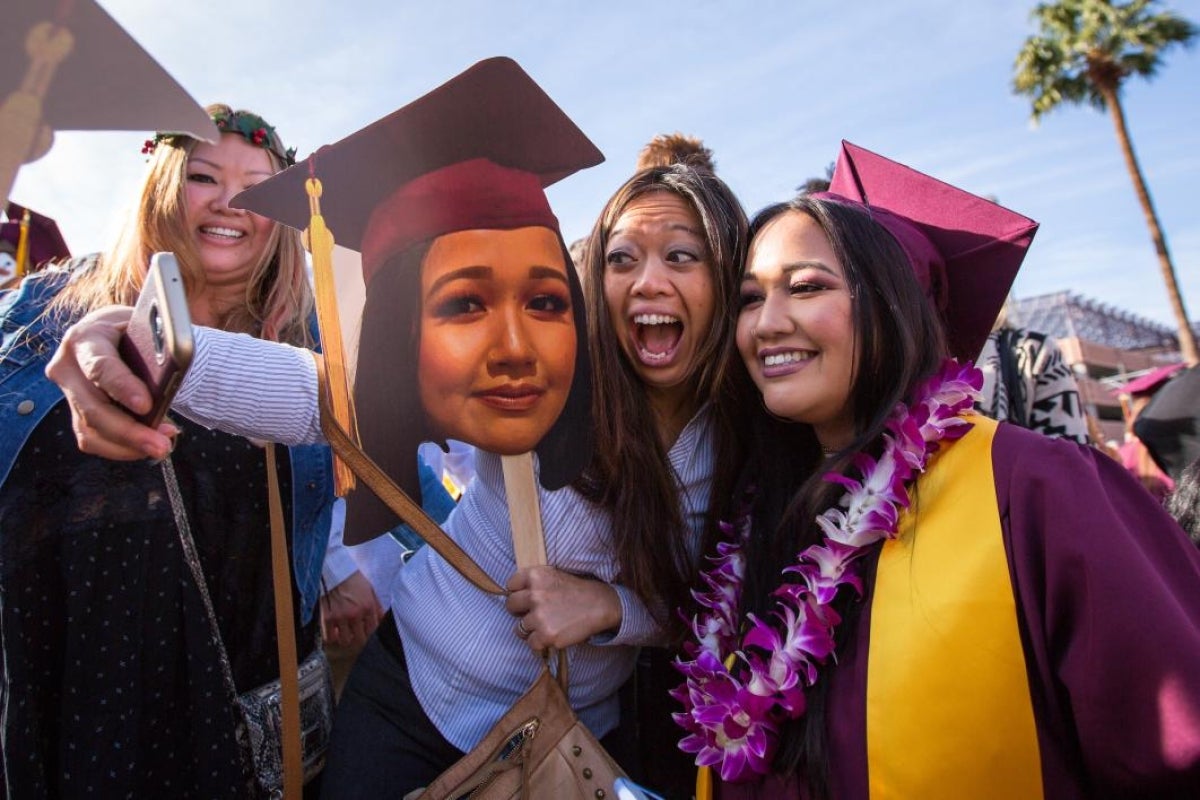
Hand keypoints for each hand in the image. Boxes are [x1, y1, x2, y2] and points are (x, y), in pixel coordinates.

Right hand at [45, 305, 176, 460]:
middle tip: (162, 445)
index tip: (146, 406)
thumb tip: (170, 378)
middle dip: (129, 431)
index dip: (123, 387)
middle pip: (93, 408)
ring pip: (89, 430)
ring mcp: (68, 393)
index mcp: (85, 338)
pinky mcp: (75, 412)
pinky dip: (121, 448)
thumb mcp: (144, 329)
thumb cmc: (134, 331)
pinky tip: (146, 446)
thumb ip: (153, 350)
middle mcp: (68, 367)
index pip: (100, 367)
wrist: (112, 334)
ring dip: (127, 445)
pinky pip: (92, 440)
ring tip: (161, 447)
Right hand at [321, 571, 383, 648]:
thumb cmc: (353, 579)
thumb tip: (382, 620)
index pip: (373, 630)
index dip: (370, 633)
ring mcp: (341, 617)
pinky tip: (333, 632)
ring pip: (345, 640)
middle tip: (355, 634)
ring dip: (345, 639)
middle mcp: (355, 614)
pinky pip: (330, 637)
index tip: (366, 632)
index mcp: (368, 607)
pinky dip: (332, 638)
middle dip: (359, 638)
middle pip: (360, 639)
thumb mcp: (370, 590)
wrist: (335, 571)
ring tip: (344, 634)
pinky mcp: (327, 618)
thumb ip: (377, 606)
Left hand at [505, 565, 621, 650]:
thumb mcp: (553, 575)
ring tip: (546, 625)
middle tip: (534, 613)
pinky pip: (532, 643)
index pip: (511, 585)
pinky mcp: (547, 635)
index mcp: (535, 576)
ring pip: (519, 628)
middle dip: (519, 611)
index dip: (518, 593)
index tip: (527, 598)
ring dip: (530, 629)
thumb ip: (533, 583)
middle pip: (510, 606)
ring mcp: (539, 616)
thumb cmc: (576, 590)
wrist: (599, 605)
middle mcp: (534, 594)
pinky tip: (552, 635)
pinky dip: (540, 643)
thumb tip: (513, 594)